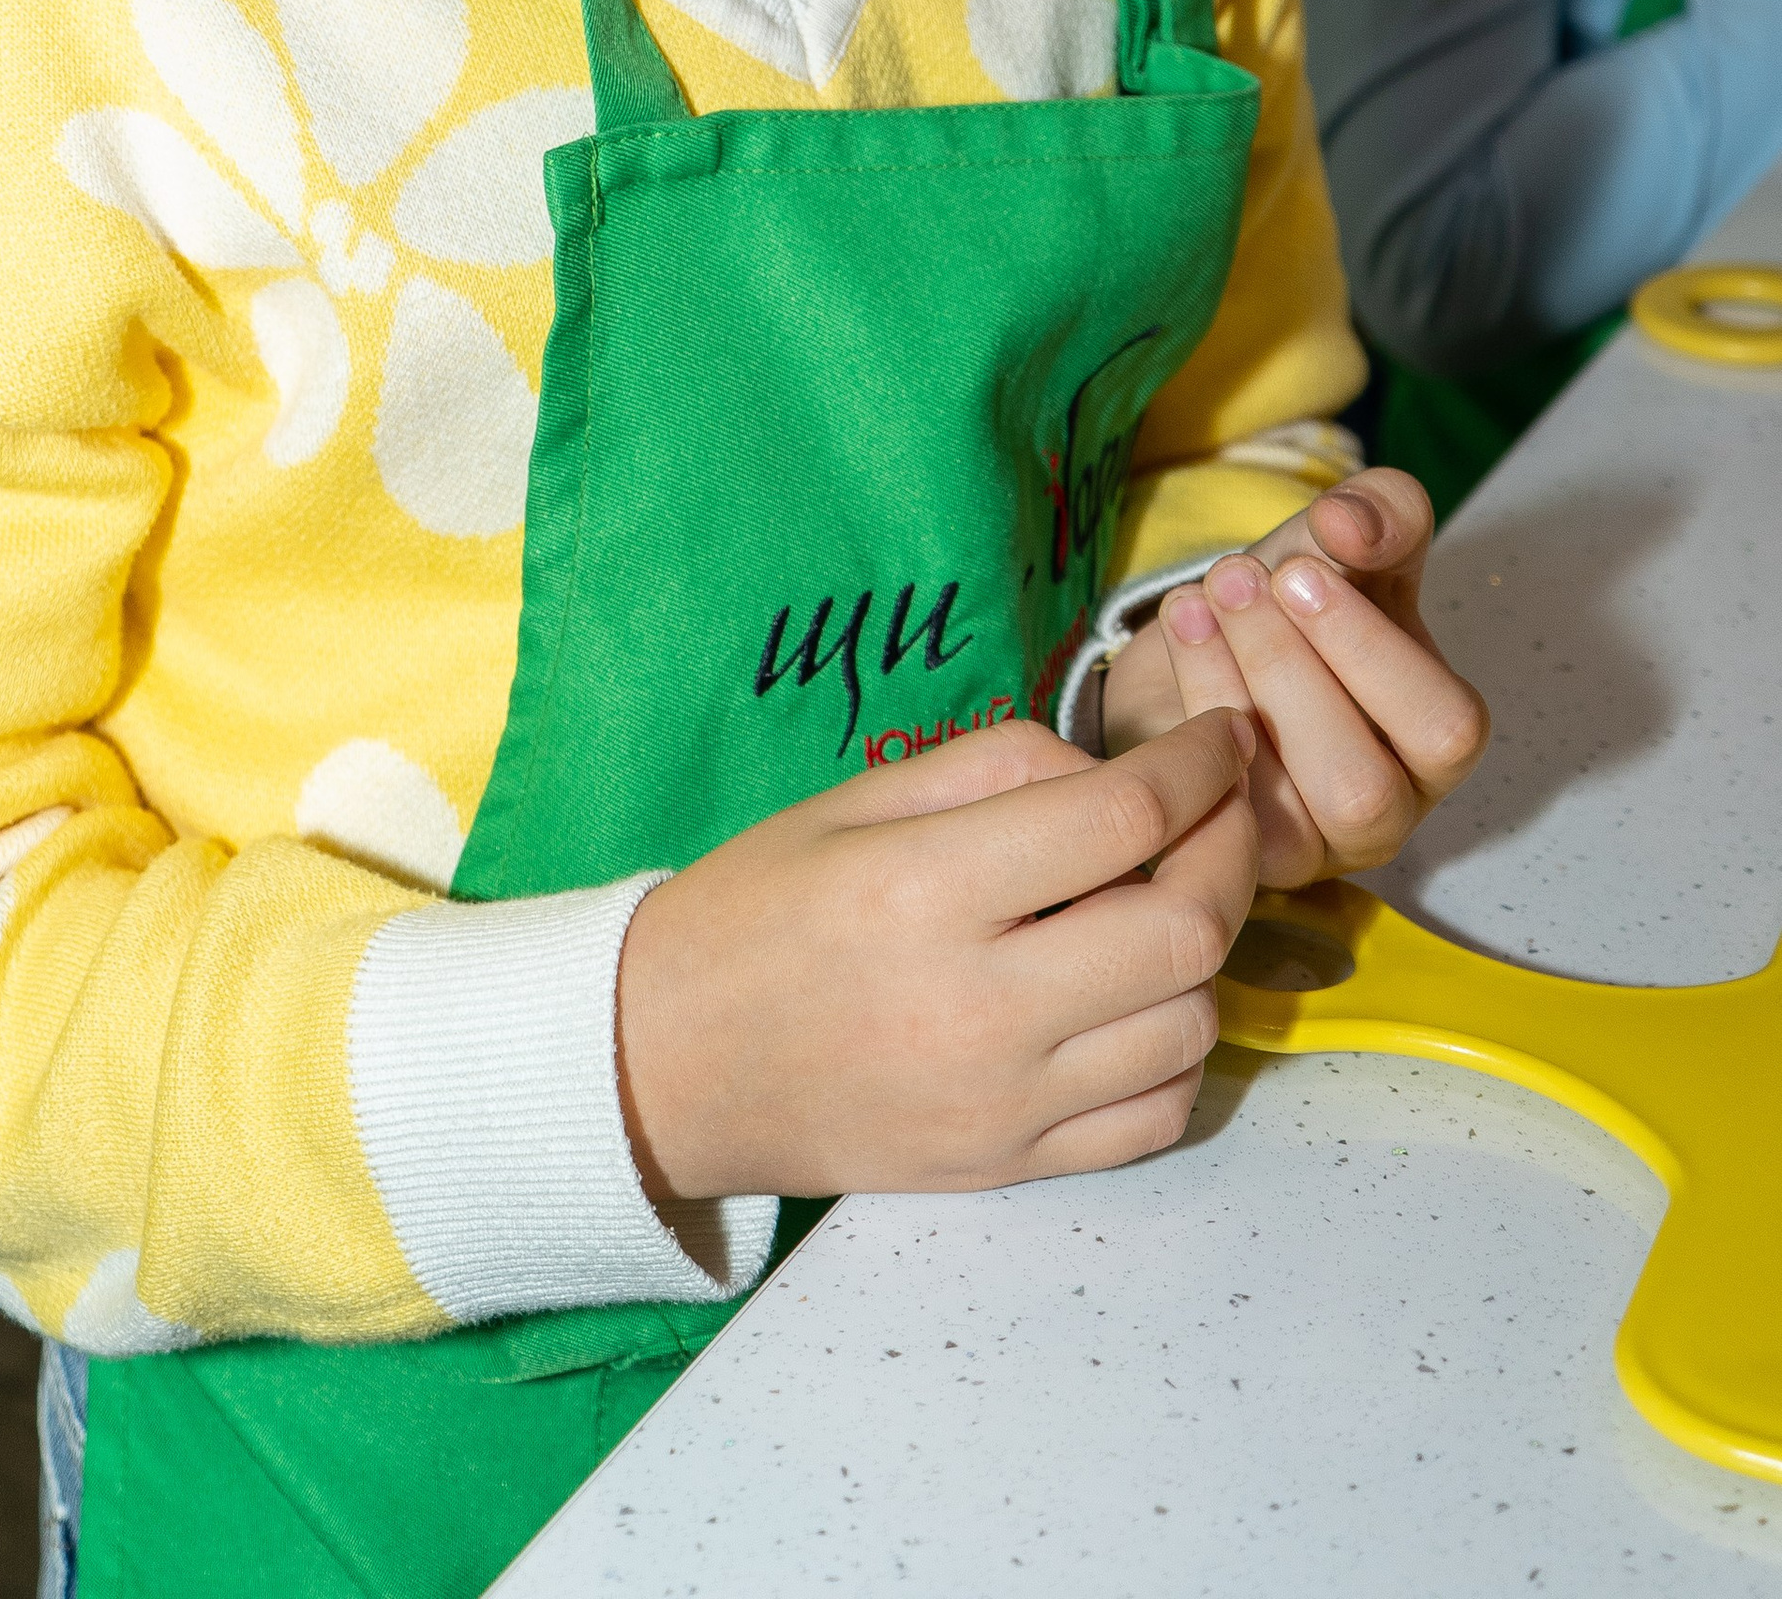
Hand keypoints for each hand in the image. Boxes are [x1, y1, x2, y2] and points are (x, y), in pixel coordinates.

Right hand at [615, 708, 1259, 1205]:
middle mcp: (979, 1004)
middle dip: (1231, 848)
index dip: (1198, 764)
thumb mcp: (851, 801)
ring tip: (1171, 897)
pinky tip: (1143, 996)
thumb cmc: (754, 910)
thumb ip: (993, 767)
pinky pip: (1155, 1115)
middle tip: (1224, 807)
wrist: (667, 1064)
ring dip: (1207, 951)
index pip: (1120, 816)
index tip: (1223, 734)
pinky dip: (1178, 1049)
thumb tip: (1113, 776)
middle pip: (1184, 927)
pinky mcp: (1010, 1164)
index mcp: (926, 890)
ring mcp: (1003, 1101)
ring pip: (1190, 1026)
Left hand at [1099, 472, 1488, 885]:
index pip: (1445, 728)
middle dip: (1288, 670)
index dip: (1369, 651)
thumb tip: (1351, 523)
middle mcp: (1389, 808)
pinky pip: (1222, 813)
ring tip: (1199, 600)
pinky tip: (1180, 631)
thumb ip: (1378, 513)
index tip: (1298, 571)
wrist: (1206, 643)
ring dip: (1234, 686)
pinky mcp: (1240, 853)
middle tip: (1235, 577)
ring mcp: (1313, 845)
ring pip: (1291, 808)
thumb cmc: (1295, 602)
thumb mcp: (1346, 542)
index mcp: (1437, 738)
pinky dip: (1193, 710)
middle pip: (1362, 783)